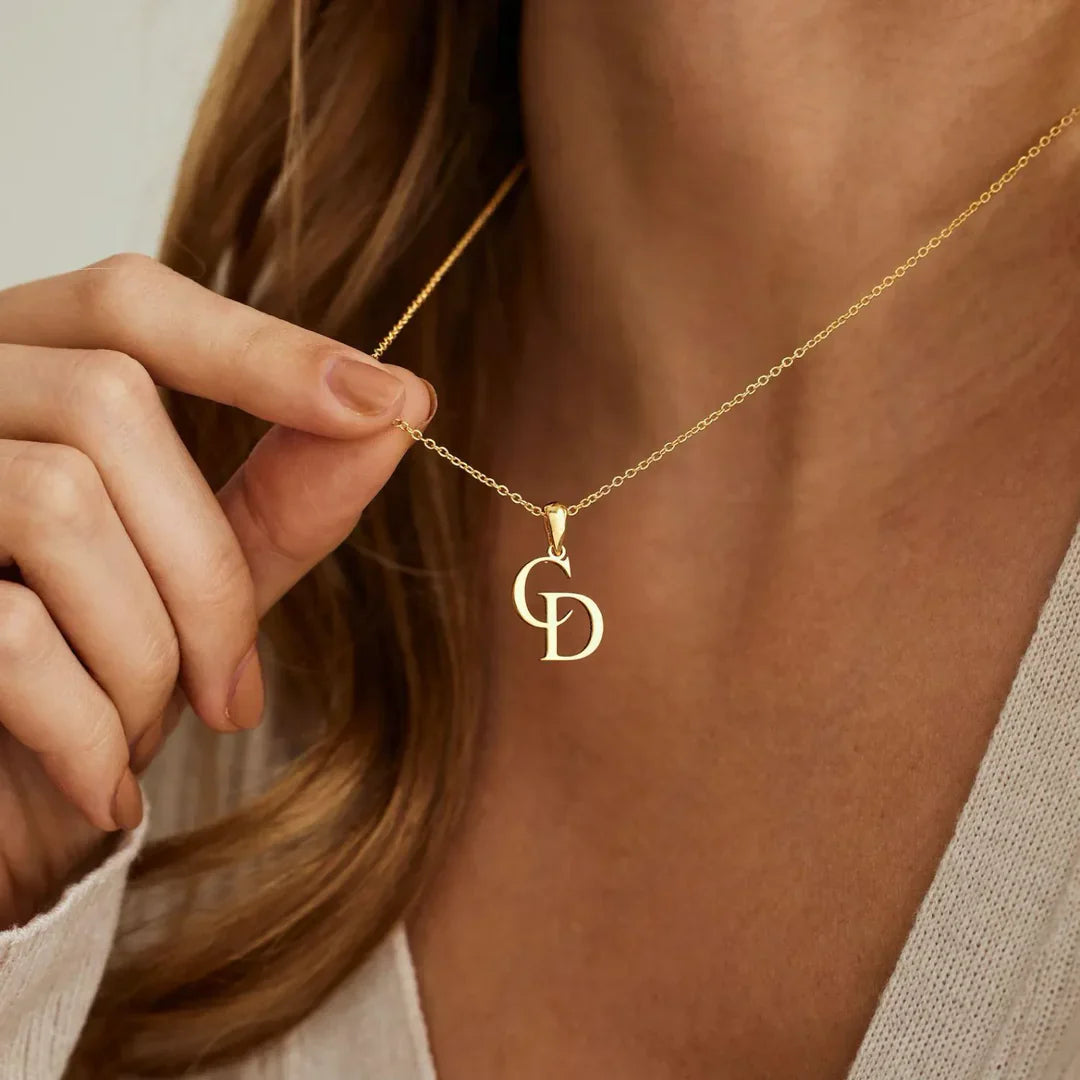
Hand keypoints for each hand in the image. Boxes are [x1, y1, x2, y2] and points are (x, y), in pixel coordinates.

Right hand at [0, 253, 433, 924]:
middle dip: (207, 571)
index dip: (260, 346)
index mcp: (14, 380)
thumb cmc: (70, 690)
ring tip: (138, 737)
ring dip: (146, 656)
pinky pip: (10, 632)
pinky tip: (99, 782)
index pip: (130, 303)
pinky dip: (86, 729)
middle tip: (233, 694)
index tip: (391, 400)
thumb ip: (279, 497)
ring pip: (60, 506)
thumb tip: (399, 406)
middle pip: (107, 403)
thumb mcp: (186, 585)